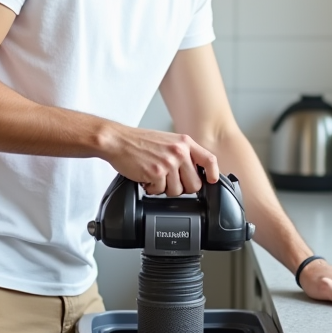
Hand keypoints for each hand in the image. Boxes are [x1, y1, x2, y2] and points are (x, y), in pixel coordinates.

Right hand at [101, 124, 218, 196]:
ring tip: (155, 178)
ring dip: (165, 189)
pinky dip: (152, 189)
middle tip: (169, 181)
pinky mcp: (156, 173)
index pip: (209, 159)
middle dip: (182, 188)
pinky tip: (146, 179)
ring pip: (178, 191)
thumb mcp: (167, 140)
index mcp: (184, 142)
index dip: (213, 173)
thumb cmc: (139, 141)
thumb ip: (182, 153)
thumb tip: (194, 171)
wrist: (118, 141)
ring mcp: (168, 162)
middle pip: (195, 184)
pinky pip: (160, 192)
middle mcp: (179, 151)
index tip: (211, 180)